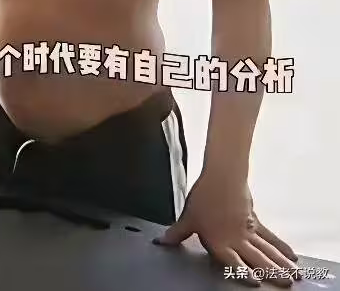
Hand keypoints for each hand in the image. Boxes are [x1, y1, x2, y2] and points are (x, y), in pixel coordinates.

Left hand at [154, 173, 299, 286]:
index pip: (233, 262)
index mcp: (220, 241)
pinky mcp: (254, 220)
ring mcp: (248, 230)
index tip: (255, 283)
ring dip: (280, 263)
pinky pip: (270, 236)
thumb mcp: (189, 217)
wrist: (221, 175)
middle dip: (271, 272)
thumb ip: (178, 233)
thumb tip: (162, 242)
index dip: (243, 273)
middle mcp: (237, 238)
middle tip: (286, 284)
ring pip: (267, 250)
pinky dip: (281, 246)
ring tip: (293, 276)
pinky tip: (291, 255)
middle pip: (257, 258)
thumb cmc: (204, 196)